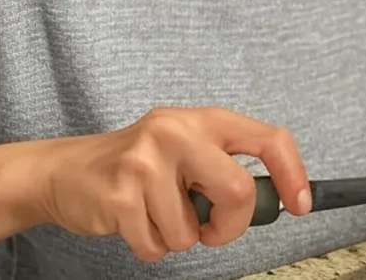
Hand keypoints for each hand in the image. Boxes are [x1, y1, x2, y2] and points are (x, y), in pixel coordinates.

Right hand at [34, 107, 309, 261]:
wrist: (65, 170)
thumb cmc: (140, 164)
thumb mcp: (188, 148)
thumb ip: (226, 165)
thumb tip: (276, 200)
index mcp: (204, 120)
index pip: (268, 138)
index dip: (293, 174)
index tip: (300, 204)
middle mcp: (177, 133)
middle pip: (238, 191)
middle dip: (231, 225)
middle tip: (212, 228)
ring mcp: (145, 163)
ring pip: (192, 231)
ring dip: (179, 237)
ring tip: (157, 212)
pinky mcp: (119, 195)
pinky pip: (158, 245)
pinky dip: (151, 246)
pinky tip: (135, 220)